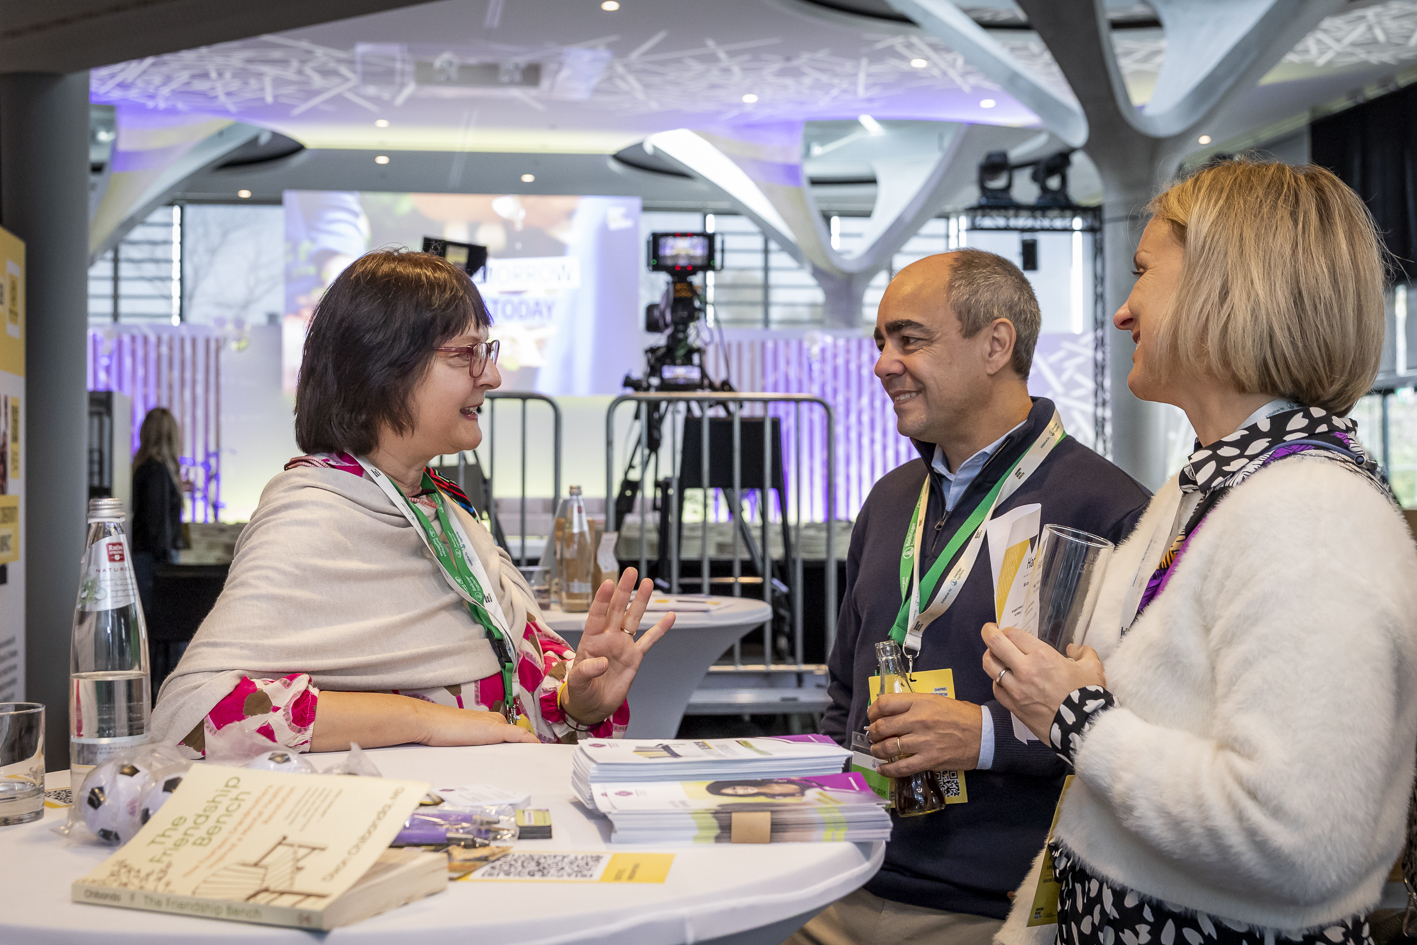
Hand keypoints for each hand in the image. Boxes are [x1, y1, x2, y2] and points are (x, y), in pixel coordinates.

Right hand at [310, 691, 538, 750]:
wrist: (425, 721)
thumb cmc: (433, 731)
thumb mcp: (450, 739)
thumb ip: (460, 743)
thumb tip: (459, 752)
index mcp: (483, 723)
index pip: (506, 734)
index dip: (516, 744)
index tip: (526, 754)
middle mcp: (491, 721)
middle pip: (514, 737)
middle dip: (525, 748)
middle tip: (537, 762)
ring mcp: (493, 725)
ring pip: (518, 738)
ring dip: (527, 748)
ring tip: (539, 761)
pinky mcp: (493, 731)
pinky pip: (517, 737)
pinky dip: (527, 743)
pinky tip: (536, 750)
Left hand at [562, 568, 673, 725]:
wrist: (591, 707)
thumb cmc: (580, 692)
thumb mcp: (577, 684)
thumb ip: (586, 672)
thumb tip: (602, 662)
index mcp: (591, 641)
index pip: (597, 616)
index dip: (602, 600)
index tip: (608, 583)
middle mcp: (607, 638)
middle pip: (617, 610)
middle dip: (624, 591)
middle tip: (630, 572)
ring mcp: (622, 646)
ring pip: (633, 619)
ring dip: (641, 602)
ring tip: (648, 583)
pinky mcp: (634, 657)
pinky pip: (649, 640)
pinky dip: (660, 629)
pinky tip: (670, 617)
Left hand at [866, 692, 981, 775]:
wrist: (985, 734)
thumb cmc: (962, 715)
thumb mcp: (936, 701)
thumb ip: (914, 705)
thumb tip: (892, 713)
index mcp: (919, 702)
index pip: (884, 704)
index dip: (872, 711)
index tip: (872, 717)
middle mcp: (917, 720)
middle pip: (882, 727)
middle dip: (873, 733)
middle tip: (874, 736)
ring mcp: (922, 741)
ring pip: (887, 748)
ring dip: (877, 751)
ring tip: (877, 751)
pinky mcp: (929, 760)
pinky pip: (901, 767)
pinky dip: (887, 770)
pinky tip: (882, 769)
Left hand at [980, 623, 1104, 741]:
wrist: (1085, 729)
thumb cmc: (1088, 696)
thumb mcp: (1093, 667)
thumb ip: (1084, 652)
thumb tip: (1073, 648)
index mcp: (1043, 656)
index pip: (1013, 634)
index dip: (1008, 630)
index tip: (1008, 631)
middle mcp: (1025, 670)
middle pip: (995, 644)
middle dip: (989, 632)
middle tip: (989, 630)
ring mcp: (1016, 689)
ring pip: (989, 666)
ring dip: (990, 657)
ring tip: (993, 654)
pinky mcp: (1013, 707)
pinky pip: (996, 689)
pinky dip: (996, 681)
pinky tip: (1002, 680)